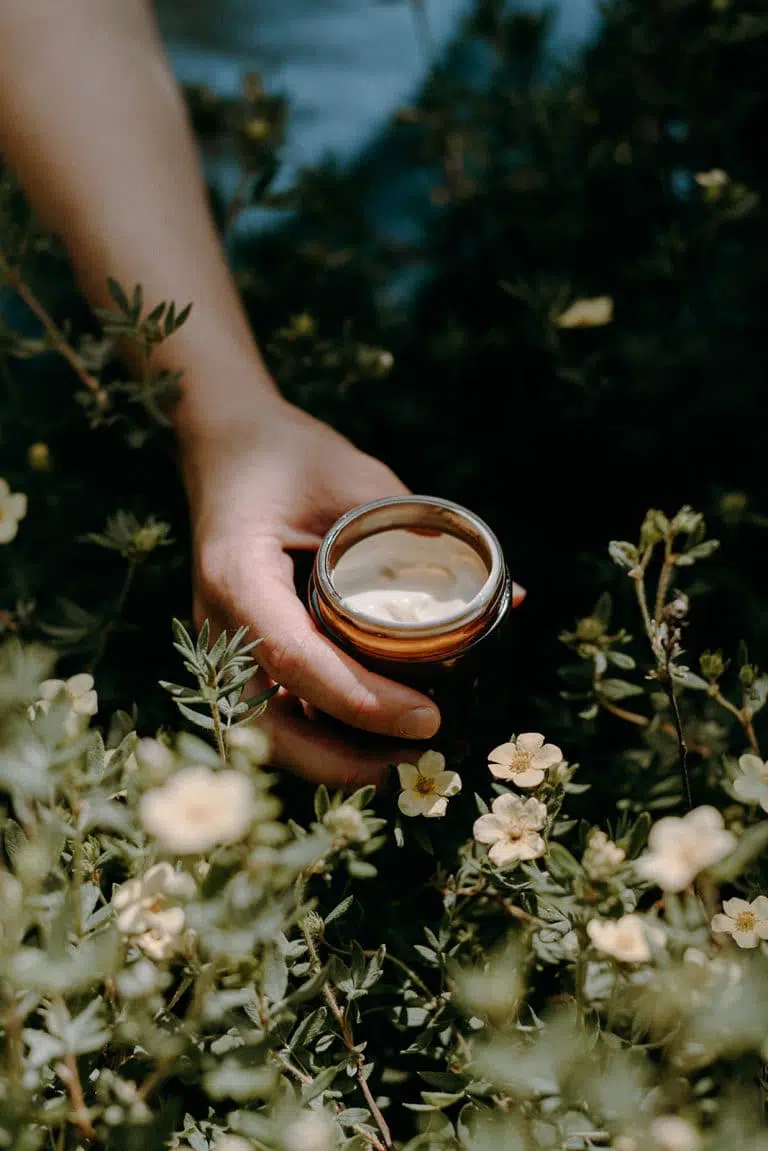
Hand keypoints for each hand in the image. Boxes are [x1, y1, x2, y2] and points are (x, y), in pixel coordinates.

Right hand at [180, 393, 443, 740]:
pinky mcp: (236, 654)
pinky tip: (374, 743)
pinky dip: (320, 739)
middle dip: (344, 761)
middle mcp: (217, 623)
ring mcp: (221, 645)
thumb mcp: (358, 481)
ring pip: (266, 735)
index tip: (430, 720)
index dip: (363, 701)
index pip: (296, 657)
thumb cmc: (290, 455)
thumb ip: (428, 536)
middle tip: (421, 763)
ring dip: (331, 760)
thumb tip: (516, 600)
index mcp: (238, 573)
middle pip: (269, 725)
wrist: (226, 445)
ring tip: (406, 763)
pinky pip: (272, 715)